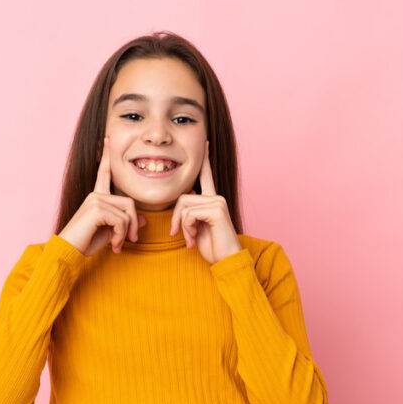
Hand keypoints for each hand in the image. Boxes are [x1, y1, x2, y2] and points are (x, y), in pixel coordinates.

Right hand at [57, 134, 145, 255]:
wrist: (68, 252)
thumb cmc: (85, 243)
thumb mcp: (110, 232)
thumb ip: (124, 222)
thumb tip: (143, 220)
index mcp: (96, 197)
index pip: (104, 173)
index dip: (107, 156)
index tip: (107, 139)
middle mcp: (95, 195)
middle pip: (129, 203)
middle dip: (133, 224)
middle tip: (129, 241)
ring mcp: (95, 200)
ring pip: (127, 213)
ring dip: (126, 233)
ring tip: (117, 246)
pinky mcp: (97, 208)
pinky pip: (122, 220)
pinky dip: (121, 236)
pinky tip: (113, 246)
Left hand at [169, 140, 242, 264]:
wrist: (226, 260)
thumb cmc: (211, 247)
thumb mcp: (196, 228)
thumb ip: (190, 213)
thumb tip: (182, 205)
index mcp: (212, 200)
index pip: (206, 176)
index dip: (205, 160)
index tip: (205, 142)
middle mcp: (217, 197)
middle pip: (183, 196)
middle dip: (176, 217)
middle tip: (178, 234)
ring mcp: (218, 201)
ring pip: (184, 205)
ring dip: (182, 226)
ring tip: (189, 239)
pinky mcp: (217, 209)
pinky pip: (189, 213)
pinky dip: (186, 229)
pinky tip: (193, 240)